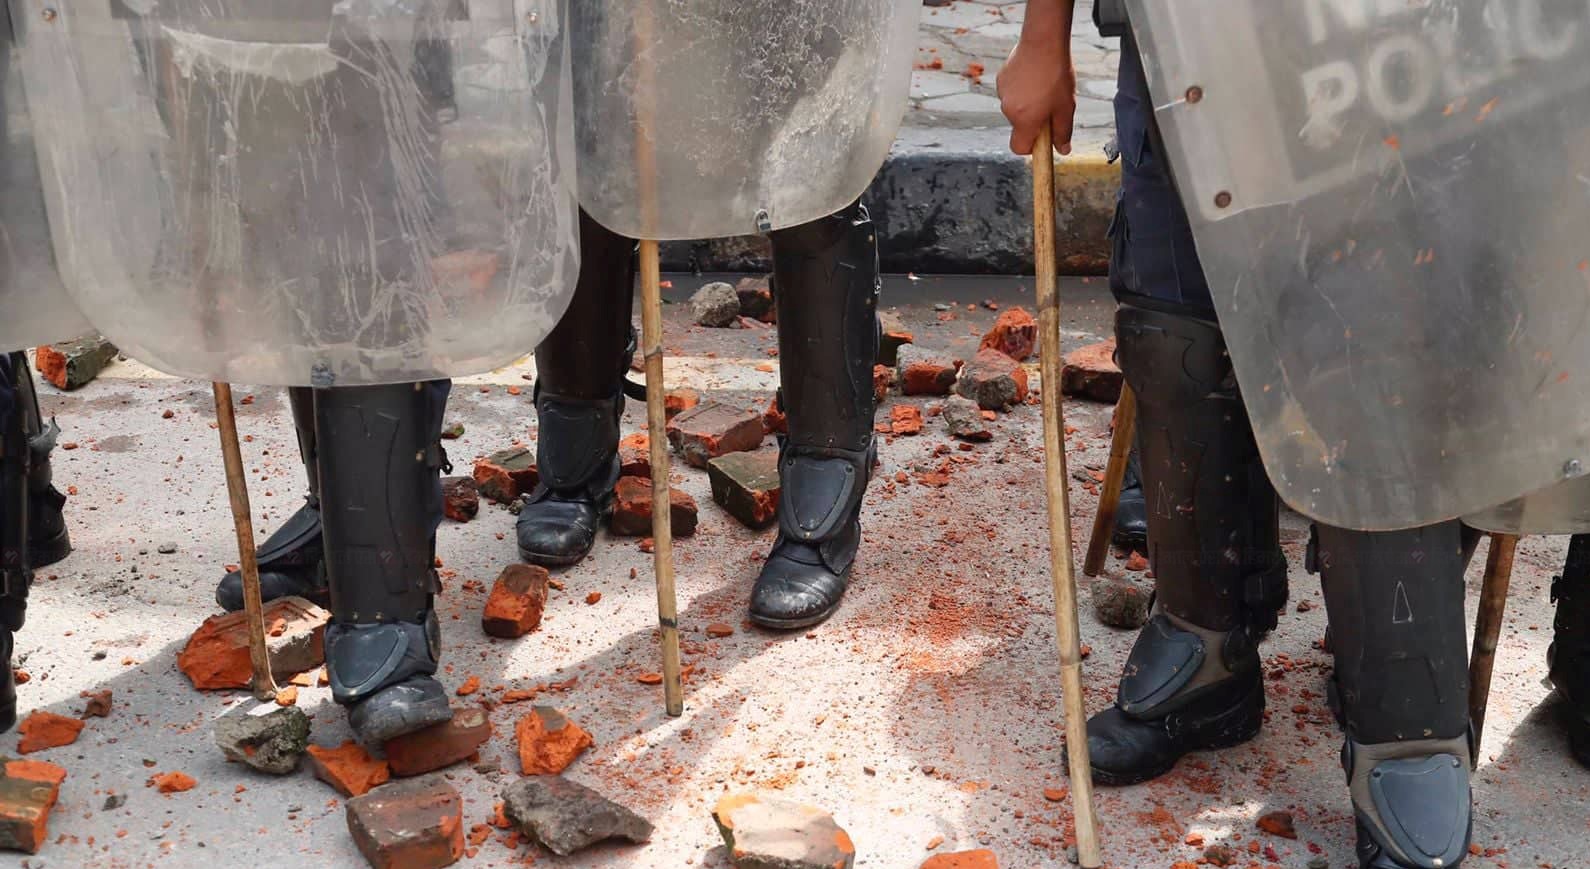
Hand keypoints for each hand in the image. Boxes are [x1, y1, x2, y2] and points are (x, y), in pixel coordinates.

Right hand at [997, 36, 1077, 155]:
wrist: (1043, 42)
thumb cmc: (1056, 74)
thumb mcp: (1066, 107)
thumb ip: (1063, 132)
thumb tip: (1063, 149)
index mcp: (1024, 120)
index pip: (1019, 148)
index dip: (1031, 147)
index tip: (1042, 139)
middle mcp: (1008, 110)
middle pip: (1019, 126)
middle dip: (1033, 120)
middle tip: (1050, 104)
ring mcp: (1003, 94)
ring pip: (1016, 108)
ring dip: (1028, 103)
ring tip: (1043, 86)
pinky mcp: (1001, 79)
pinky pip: (1012, 92)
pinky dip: (1021, 89)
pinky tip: (1034, 76)